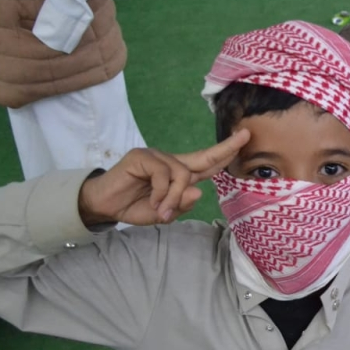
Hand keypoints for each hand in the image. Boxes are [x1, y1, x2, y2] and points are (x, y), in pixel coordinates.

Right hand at [78, 130, 249, 226]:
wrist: (104, 205)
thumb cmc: (133, 206)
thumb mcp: (163, 213)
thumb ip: (180, 205)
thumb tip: (198, 190)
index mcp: (179, 174)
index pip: (207, 163)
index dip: (225, 153)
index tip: (244, 140)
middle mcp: (171, 162)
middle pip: (203, 155)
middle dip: (226, 147)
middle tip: (245, 136)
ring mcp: (156, 157)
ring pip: (181, 174)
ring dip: (174, 197)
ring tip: (162, 211)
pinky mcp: (141, 157)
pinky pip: (163, 175)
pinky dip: (161, 193)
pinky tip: (154, 203)